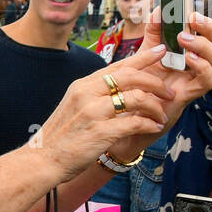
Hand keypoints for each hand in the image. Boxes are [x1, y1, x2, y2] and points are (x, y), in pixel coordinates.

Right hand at [35, 41, 172, 178]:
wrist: (42, 160)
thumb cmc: (61, 137)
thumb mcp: (75, 106)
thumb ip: (95, 95)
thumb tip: (121, 89)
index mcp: (82, 85)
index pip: (118, 65)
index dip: (143, 57)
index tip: (161, 51)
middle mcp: (87, 94)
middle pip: (130, 77)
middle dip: (155, 83)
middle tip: (169, 92)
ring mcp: (92, 112)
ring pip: (136, 98)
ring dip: (155, 106)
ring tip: (161, 115)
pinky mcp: (100, 132)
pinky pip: (134, 122)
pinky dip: (148, 124)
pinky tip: (154, 127)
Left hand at [102, 10, 211, 162]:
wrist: (129, 110)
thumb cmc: (142, 80)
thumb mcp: (147, 50)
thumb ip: (155, 30)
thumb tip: (160, 8)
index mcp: (191, 51)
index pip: (209, 32)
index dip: (206, 20)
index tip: (192, 9)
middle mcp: (199, 64)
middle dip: (210, 28)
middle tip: (193, 19)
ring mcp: (197, 79)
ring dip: (204, 46)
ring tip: (185, 38)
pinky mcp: (191, 94)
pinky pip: (208, 81)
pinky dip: (202, 67)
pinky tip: (189, 59)